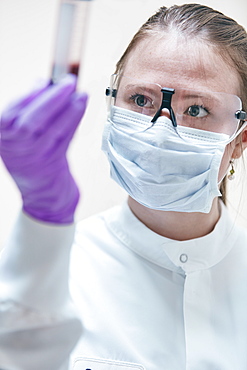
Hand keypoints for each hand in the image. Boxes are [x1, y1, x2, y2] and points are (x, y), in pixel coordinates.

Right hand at [0, 74, 87, 223]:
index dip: (28, 96)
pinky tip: (81, 106)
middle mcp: (15, 149)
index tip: (43, 81)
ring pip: (52, 129)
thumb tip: (44, 83)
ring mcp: (34, 158)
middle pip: (31, 120)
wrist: (43, 195)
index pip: (10, 114)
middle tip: (68, 81)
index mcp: (3, 138)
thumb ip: (28, 113)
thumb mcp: (20, 138)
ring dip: (68, 108)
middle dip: (52, 98)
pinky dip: (74, 120)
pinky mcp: (53, 164)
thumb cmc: (32, 159)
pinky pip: (65, 138)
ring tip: (79, 93)